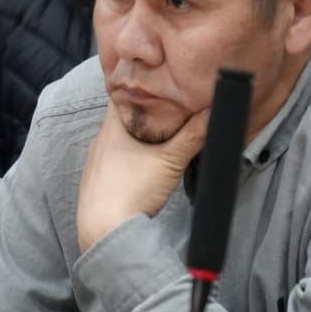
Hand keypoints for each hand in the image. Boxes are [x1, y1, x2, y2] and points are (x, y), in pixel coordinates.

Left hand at [76, 101, 209, 252]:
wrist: (104, 229)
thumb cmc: (132, 189)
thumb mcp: (169, 159)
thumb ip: (193, 135)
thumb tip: (214, 110)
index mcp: (111, 127)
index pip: (122, 93)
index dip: (141, 86)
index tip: (160, 82)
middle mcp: (100, 140)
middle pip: (122, 117)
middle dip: (145, 113)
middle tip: (168, 109)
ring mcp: (96, 161)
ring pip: (119, 139)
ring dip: (138, 137)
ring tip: (161, 136)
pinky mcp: (98, 180)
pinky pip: (115, 159)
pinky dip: (130, 156)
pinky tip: (143, 165)